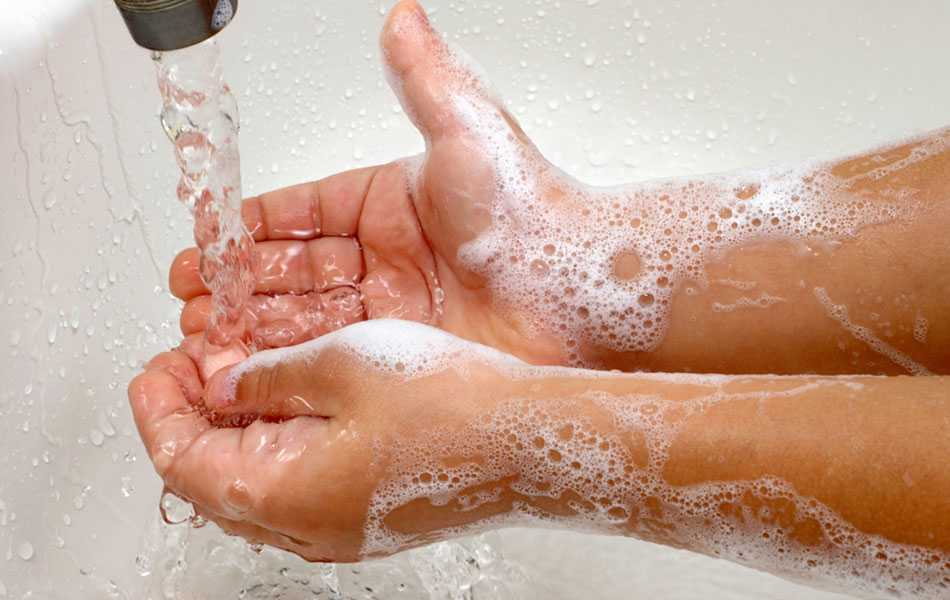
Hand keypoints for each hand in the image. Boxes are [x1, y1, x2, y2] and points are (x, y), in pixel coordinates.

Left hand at [129, 320, 518, 561]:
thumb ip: (269, 377)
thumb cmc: (451, 408)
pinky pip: (302, 483)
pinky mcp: (372, 513)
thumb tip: (227, 383)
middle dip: (196, 418)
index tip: (155, 369)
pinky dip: (281, 442)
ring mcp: (342, 526)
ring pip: (259, 482)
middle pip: (216, 480)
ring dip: (239, 430)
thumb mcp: (342, 366)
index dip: (159, 411)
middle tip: (195, 364)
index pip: (183, 463)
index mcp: (286, 494)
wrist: (532, 442)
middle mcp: (308, 526)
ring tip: (242, 374)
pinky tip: (296, 400)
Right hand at [169, 0, 567, 378]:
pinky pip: (331, 355)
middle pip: (292, 269)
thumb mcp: (465, 133)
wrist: (580, 290)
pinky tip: (250, 369)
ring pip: (303, 315)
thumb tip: (402, 17)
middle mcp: (385, 256)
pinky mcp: (403, 353)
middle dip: (238, 284)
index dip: (249, 228)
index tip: (206, 240)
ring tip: (205, 337)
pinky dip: (287, 361)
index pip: (300, 213)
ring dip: (252, 326)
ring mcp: (393, 308)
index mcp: (387, 203)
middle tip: (194, 298)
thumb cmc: (531, 213)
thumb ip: (423, 79)